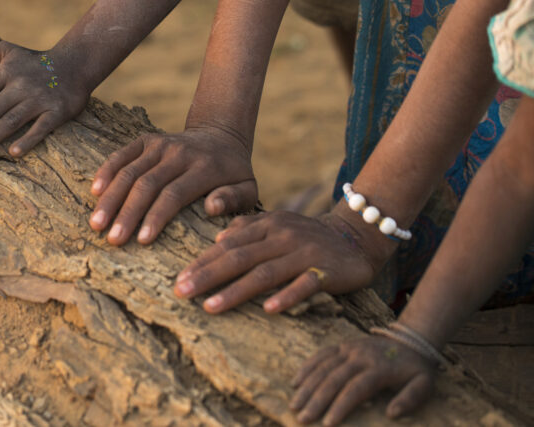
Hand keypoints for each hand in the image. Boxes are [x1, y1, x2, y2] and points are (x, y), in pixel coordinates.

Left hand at [0, 43, 89, 157]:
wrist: (75, 64)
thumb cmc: (33, 61)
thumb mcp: (6, 51)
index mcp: (6, 72)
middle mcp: (21, 86)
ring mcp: (40, 99)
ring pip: (11, 121)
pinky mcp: (58, 111)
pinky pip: (41, 128)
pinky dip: (28, 140)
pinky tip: (13, 153)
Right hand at [88, 125, 256, 245]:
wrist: (221, 136)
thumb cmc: (234, 174)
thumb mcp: (249, 189)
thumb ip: (234, 199)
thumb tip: (212, 208)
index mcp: (205, 168)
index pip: (174, 194)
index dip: (156, 217)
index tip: (141, 241)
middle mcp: (180, 153)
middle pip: (147, 184)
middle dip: (127, 213)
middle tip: (111, 239)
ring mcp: (161, 143)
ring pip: (130, 171)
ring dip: (111, 198)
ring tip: (96, 223)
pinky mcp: (147, 139)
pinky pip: (122, 154)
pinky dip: (107, 171)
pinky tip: (94, 190)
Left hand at [173, 211, 381, 312]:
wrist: (355, 238)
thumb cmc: (306, 236)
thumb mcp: (276, 226)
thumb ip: (247, 230)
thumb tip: (217, 240)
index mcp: (267, 224)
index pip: (228, 245)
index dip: (202, 262)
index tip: (178, 280)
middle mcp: (282, 236)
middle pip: (239, 258)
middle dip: (207, 276)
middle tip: (181, 292)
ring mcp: (305, 253)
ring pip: (265, 273)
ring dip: (235, 291)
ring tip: (210, 306)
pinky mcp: (327, 270)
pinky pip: (305, 285)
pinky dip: (287, 296)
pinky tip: (269, 309)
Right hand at [290, 335, 435, 424]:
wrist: (410, 340)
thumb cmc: (416, 369)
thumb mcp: (424, 385)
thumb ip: (411, 399)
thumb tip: (391, 414)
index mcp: (379, 368)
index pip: (355, 389)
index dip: (340, 406)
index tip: (328, 424)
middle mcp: (360, 356)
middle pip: (333, 379)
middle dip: (316, 400)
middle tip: (302, 418)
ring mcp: (348, 348)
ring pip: (323, 367)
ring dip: (306, 386)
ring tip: (294, 404)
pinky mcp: (342, 345)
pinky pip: (320, 354)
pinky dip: (307, 367)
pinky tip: (296, 382)